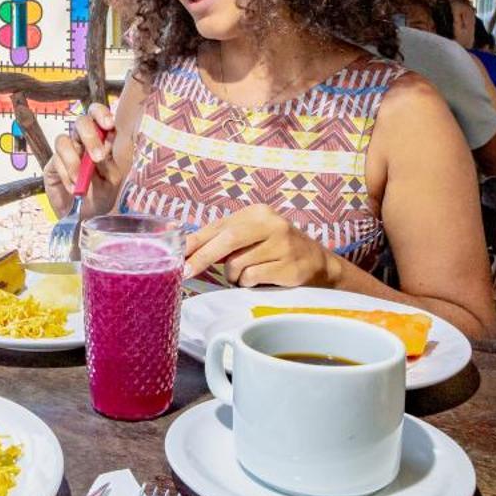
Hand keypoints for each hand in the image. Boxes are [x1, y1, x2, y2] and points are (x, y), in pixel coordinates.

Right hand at [45, 103, 121, 212]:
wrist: (83, 218)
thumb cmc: (100, 197)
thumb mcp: (111, 182)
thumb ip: (108, 164)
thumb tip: (103, 150)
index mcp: (102, 140)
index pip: (98, 116)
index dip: (101, 114)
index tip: (108, 125)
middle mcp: (83, 142)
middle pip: (81, 122)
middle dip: (89, 137)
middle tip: (96, 158)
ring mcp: (66, 152)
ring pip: (64, 140)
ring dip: (74, 162)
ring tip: (80, 181)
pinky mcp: (52, 164)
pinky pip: (55, 160)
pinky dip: (65, 174)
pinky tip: (73, 188)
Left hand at [183, 205, 337, 287]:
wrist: (318, 264)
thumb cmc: (275, 251)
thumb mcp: (252, 237)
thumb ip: (223, 240)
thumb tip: (186, 250)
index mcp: (257, 213)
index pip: (218, 227)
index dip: (195, 242)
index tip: (177, 255)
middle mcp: (271, 224)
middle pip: (227, 240)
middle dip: (201, 258)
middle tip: (185, 272)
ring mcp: (282, 244)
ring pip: (238, 264)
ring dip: (234, 276)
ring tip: (246, 275)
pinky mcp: (289, 266)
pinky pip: (252, 277)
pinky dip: (248, 283)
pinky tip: (259, 280)